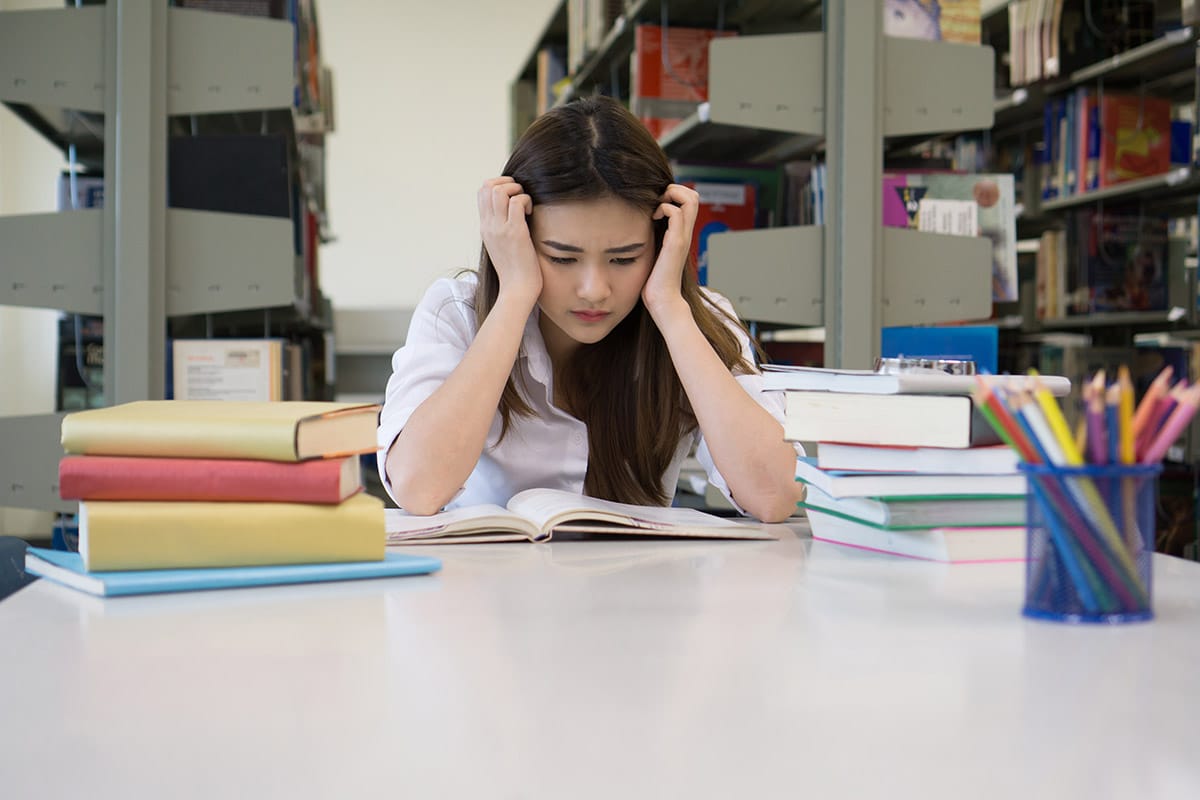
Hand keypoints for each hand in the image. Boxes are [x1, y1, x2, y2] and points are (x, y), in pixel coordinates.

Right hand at [478, 177, 540, 305]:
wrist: (516, 290)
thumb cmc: (515, 271)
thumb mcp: (503, 246)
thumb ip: (503, 228)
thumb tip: (514, 213)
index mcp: (485, 227)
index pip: (482, 192)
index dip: (498, 185)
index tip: (513, 196)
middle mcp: (488, 225)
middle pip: (487, 186)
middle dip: (507, 183)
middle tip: (520, 196)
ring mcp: (499, 228)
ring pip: (499, 190)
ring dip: (516, 190)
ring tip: (526, 204)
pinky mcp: (514, 232)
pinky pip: (517, 202)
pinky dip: (526, 200)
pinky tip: (532, 214)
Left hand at [642, 183, 697, 318]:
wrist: (662, 299)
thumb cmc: (655, 280)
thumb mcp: (656, 252)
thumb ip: (655, 239)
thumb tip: (643, 227)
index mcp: (682, 233)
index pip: (690, 200)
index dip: (675, 194)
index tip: (657, 204)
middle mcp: (686, 232)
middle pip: (694, 195)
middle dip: (675, 190)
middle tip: (658, 202)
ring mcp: (683, 236)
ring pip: (690, 199)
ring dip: (671, 196)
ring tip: (656, 209)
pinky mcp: (676, 243)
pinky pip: (675, 214)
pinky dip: (663, 208)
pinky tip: (652, 220)